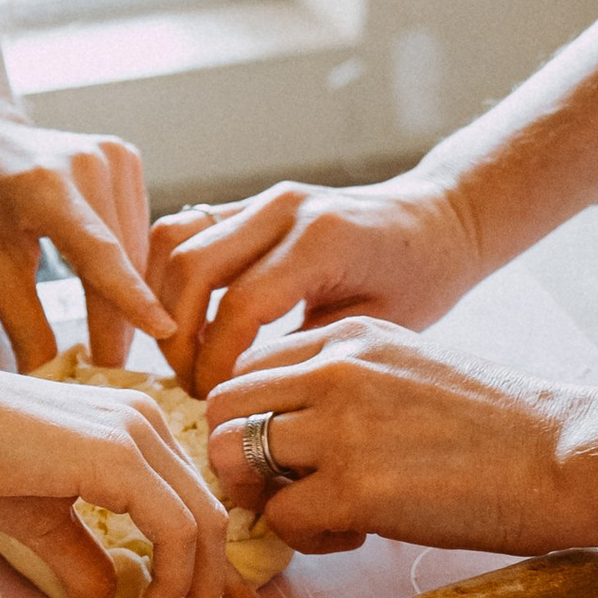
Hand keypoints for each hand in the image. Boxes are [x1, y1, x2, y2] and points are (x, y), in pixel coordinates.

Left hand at [0, 95, 176, 373]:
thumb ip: (21, 320)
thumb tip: (47, 380)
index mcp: (43, 185)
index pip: (99, 252)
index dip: (130, 298)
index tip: (164, 333)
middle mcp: (88, 162)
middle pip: (121, 257)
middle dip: (118, 319)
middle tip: (110, 372)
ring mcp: (111, 154)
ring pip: (136, 246)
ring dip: (128, 295)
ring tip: (111, 348)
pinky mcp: (124, 157)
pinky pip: (135, 226)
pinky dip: (128, 264)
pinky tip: (116, 299)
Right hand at [0, 352, 233, 597]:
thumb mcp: (39, 521)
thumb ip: (82, 562)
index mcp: (133, 432)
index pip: (195, 505)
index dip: (210, 570)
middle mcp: (147, 423)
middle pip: (212, 519)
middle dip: (213, 591)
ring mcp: (136, 434)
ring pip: (205, 525)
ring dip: (197, 593)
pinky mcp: (117, 454)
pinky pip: (175, 528)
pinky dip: (174, 578)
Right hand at [150, 174, 481, 390]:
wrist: (436, 222)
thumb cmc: (419, 281)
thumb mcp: (375, 329)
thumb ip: (305, 350)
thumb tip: (240, 388)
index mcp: (323, 240)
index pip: (239, 304)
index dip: (216, 360)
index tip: (216, 399)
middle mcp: (284, 208)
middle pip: (191, 267)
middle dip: (176, 335)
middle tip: (191, 383)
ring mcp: (262, 198)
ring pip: (174, 240)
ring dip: (161, 301)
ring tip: (179, 353)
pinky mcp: (248, 202)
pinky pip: (184, 230)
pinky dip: (168, 276)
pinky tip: (179, 320)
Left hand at [203, 324, 585, 556]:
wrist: (568, 456)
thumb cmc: (502, 425)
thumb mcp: (413, 368)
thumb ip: (348, 383)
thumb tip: (287, 427)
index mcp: (349, 336)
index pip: (248, 367)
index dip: (253, 416)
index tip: (290, 450)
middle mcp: (334, 370)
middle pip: (221, 407)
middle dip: (236, 455)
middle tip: (284, 489)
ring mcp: (340, 427)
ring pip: (231, 456)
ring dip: (262, 497)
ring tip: (317, 512)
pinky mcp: (354, 488)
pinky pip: (280, 518)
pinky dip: (304, 539)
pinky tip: (355, 535)